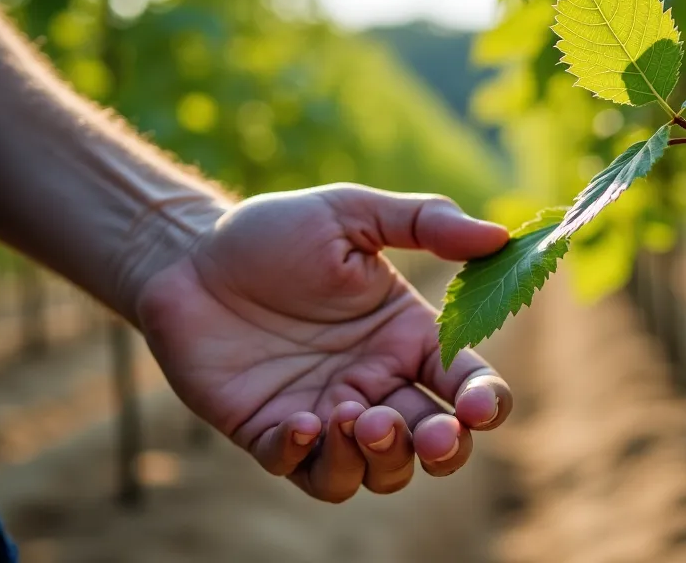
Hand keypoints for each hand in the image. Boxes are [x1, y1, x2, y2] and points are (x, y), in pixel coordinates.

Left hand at [134, 184, 512, 501]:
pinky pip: (305, 472)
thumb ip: (423, 222)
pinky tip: (301, 422)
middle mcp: (376, 384)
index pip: (468, 383)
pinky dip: (311, 458)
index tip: (475, 407)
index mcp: (407, 337)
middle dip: (442, 449)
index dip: (483, 404)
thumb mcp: (350, 213)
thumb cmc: (272, 232)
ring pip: (376, 473)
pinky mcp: (273, 435)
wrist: (187, 257)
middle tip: (428, 433)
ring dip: (380, 460)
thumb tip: (499, 237)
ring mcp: (326, 415)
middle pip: (433, 445)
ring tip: (352, 417)